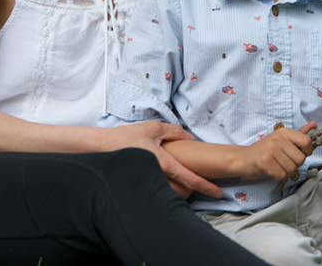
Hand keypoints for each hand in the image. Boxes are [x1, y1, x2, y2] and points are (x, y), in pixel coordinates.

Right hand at [107, 121, 221, 198]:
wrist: (103, 147)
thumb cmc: (127, 136)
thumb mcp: (153, 128)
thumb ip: (174, 131)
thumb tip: (190, 137)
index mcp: (163, 163)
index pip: (189, 178)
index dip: (206, 186)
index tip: (217, 192)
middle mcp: (158, 177)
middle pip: (183, 192)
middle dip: (192, 190)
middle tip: (199, 183)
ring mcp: (150, 184)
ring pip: (172, 194)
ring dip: (180, 190)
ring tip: (182, 182)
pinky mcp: (142, 185)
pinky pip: (160, 191)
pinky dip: (168, 188)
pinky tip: (165, 178)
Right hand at [236, 122, 314, 179]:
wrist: (244, 158)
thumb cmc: (266, 150)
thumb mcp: (282, 139)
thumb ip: (299, 134)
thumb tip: (314, 125)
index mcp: (283, 132)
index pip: (307, 142)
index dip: (305, 151)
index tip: (296, 153)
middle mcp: (277, 138)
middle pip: (300, 159)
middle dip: (293, 164)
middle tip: (281, 160)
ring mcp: (270, 149)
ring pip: (292, 169)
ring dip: (284, 171)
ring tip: (275, 164)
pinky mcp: (264, 161)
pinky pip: (281, 175)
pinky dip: (276, 175)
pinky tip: (270, 169)